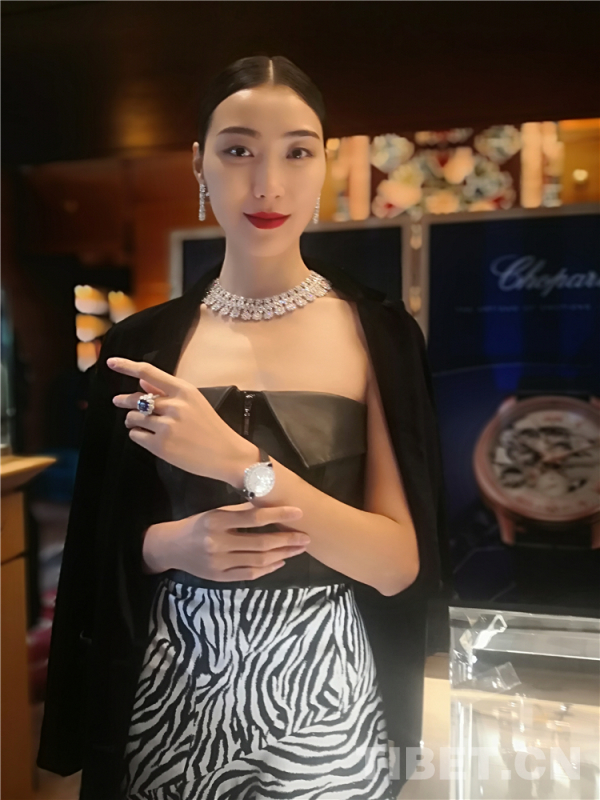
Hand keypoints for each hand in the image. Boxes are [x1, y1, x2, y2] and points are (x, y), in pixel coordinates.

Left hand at [107, 357, 245, 479]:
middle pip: (136, 398)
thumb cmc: (212, 428)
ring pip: (133, 418)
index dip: (126, 366)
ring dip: (132, 421)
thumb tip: (142, 381)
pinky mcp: (161, 446)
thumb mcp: (194, 402)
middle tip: (117, 401)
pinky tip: (147, 437)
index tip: (111, 363)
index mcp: (184, 390)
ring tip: (138, 424)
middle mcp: (174, 405)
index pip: (148, 372)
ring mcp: (166, 426)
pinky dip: (138, 435)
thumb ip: (167, 391)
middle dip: (123, 400)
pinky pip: (136, 436)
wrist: (227, 455)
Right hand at [142, 502, 309, 580]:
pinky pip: (249, 574)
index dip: (278, 515)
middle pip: (260, 543)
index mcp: (217, 520)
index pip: (254, 517)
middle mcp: (217, 542)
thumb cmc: (197, 524)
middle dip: (287, 540)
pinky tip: (281, 561)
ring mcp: (218, 563)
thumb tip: (271, 502)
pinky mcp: (219, 578)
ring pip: (258, 560)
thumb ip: (241, 510)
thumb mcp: (216, 511)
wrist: (170, 547)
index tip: (299, 513)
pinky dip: (267, 568)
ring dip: (283, 554)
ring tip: (298, 549)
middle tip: (306, 537)